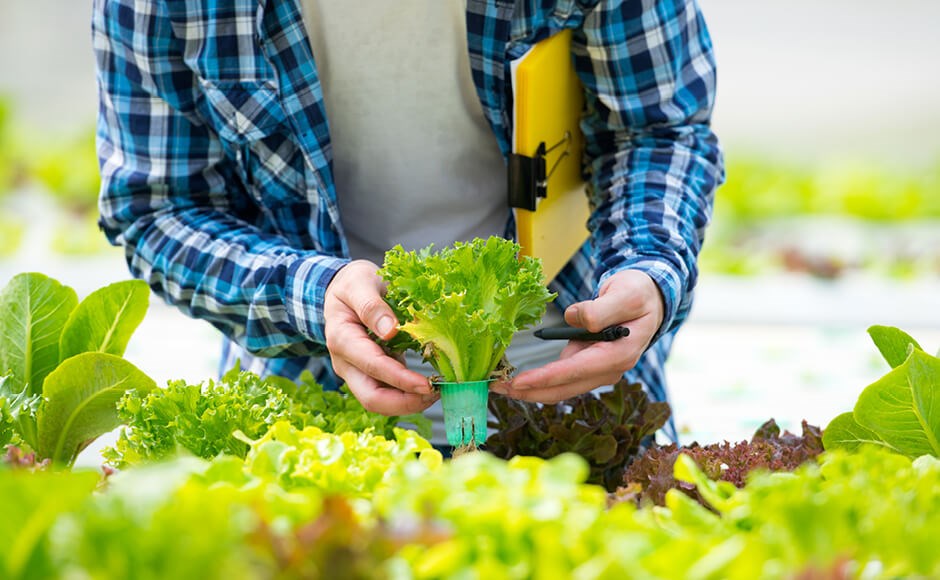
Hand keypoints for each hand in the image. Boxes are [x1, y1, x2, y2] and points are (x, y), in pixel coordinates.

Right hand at [324, 260, 437, 414]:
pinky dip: (408, 393)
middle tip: (435, 394)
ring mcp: (357, 371)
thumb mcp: (359, 283)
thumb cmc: (353, 283)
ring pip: (380, 401)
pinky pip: (388, 391)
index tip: (428, 384)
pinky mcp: (370, 373)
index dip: (401, 379)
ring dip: (408, 402)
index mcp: (342, 339)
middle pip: (372, 398)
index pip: (373, 366)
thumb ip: (372, 306)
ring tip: (436, 391)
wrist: (342, 290)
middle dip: (405, 403)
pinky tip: (429, 385)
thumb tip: (391, 330)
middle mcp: (346, 362)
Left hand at [493, 269, 663, 402]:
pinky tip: (519, 379)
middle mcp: (609, 369)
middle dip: (529, 392)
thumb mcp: (626, 294)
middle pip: (564, 389)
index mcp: (619, 355)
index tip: (517, 382)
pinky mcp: (590, 366)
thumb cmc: (639, 294)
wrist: (650, 299)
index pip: (575, 371)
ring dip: (531, 389)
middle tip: (496, 389)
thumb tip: (576, 317)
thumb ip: (601, 308)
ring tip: (500, 386)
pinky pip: (562, 378)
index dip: (544, 378)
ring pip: (561, 387)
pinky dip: (541, 381)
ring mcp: (600, 371)